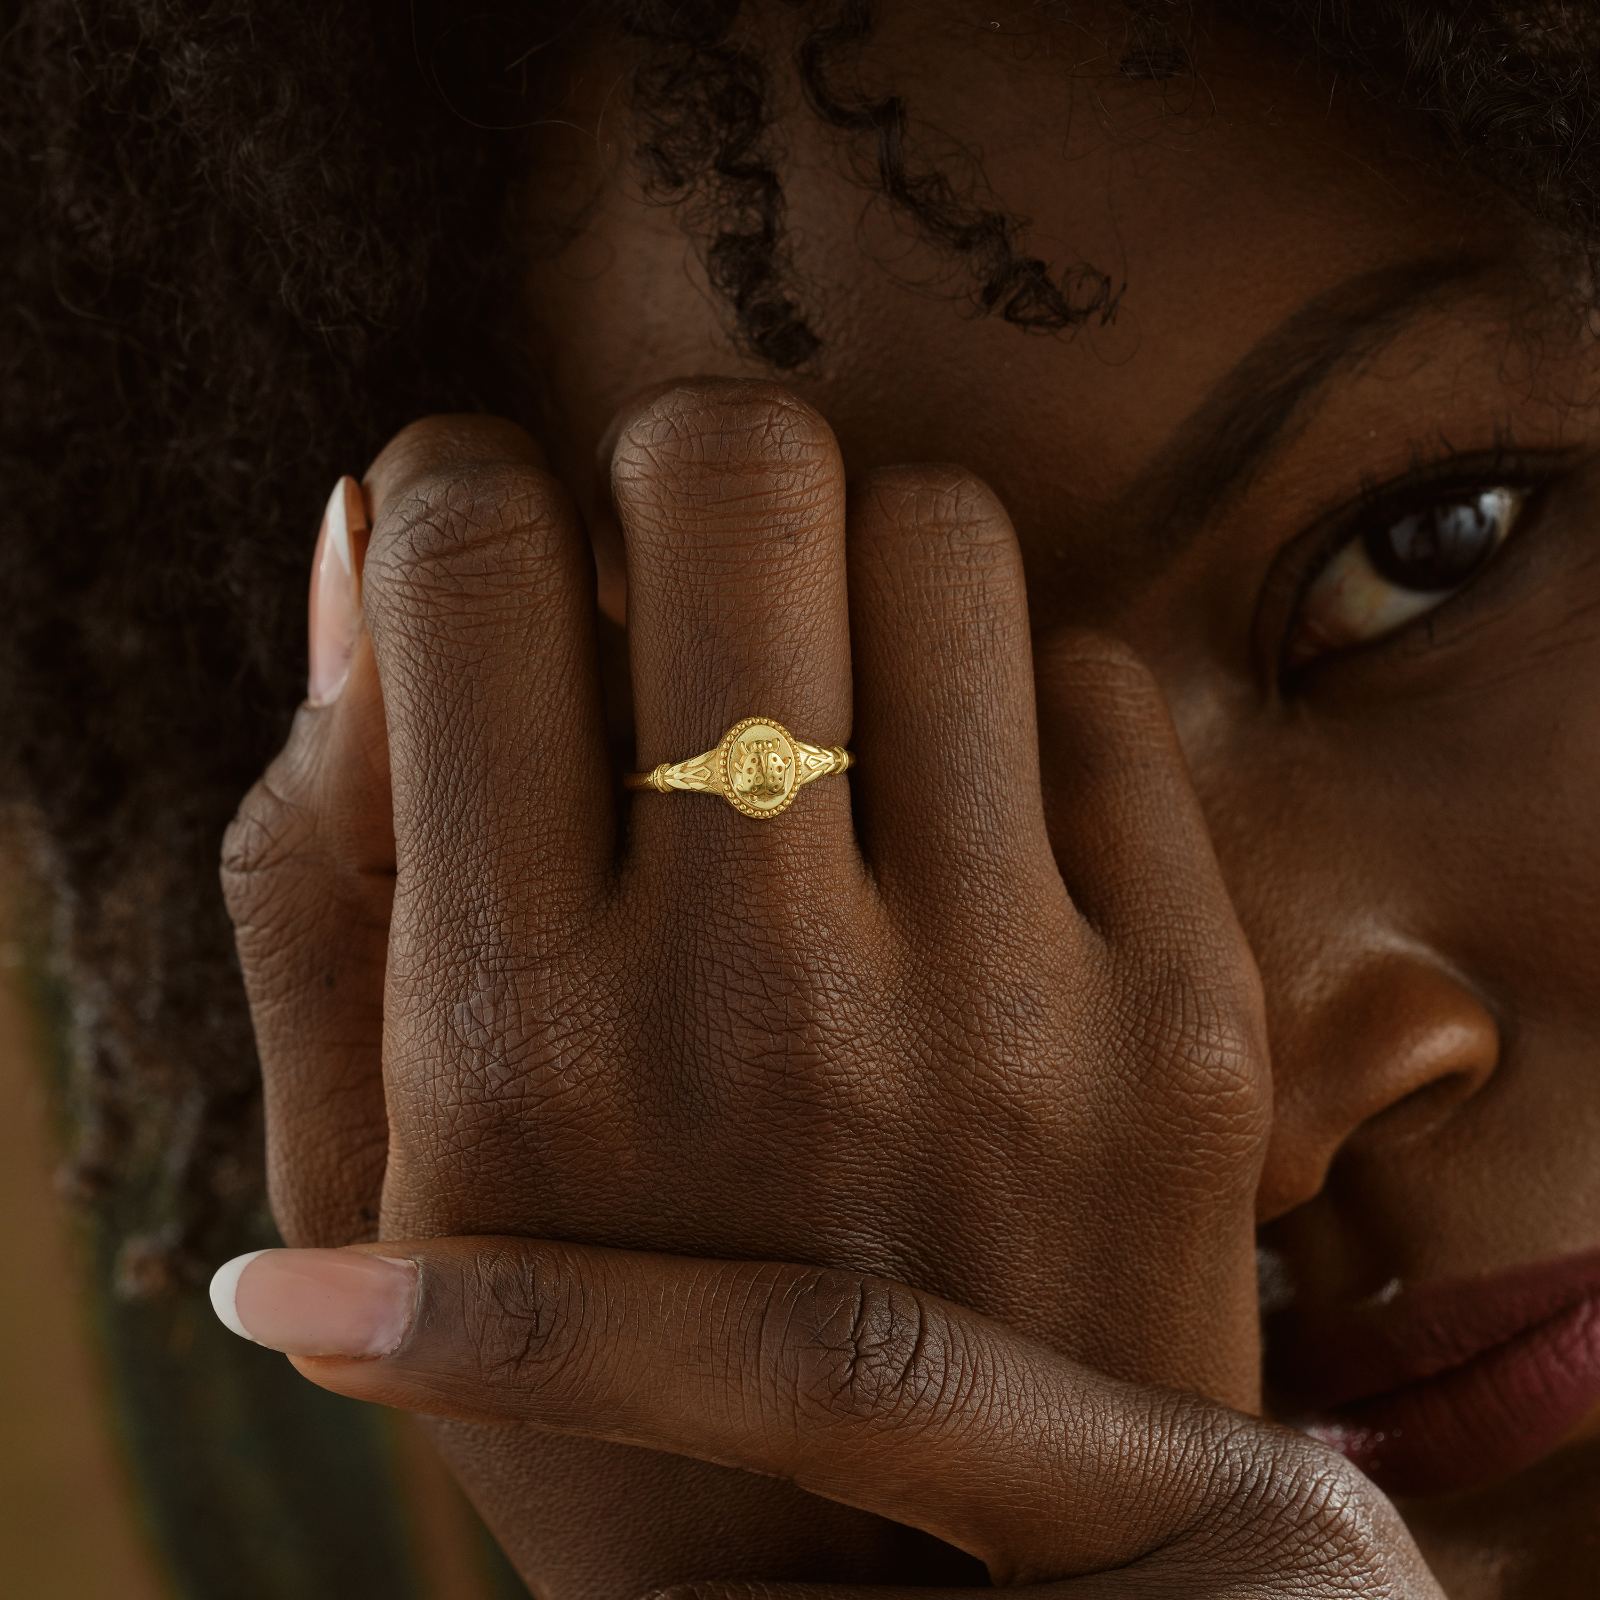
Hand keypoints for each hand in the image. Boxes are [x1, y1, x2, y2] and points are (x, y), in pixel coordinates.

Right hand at [222, 383, 1270, 1591]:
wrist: (897, 1582)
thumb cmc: (595, 1363)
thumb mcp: (364, 1166)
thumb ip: (310, 854)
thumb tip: (351, 535)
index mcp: (516, 1032)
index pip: (471, 564)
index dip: (455, 487)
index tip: (481, 532)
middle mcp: (772, 999)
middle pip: (740, 474)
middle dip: (675, 464)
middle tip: (669, 561)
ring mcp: (1016, 1008)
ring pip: (944, 536)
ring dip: (858, 563)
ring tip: (828, 692)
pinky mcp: (1193, 1024)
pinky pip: (1102, 686)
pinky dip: (1010, 703)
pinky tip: (966, 821)